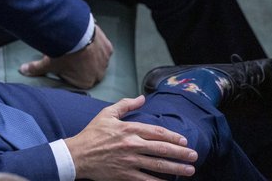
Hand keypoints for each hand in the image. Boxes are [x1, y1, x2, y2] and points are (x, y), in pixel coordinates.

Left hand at [19, 25, 112, 88]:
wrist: (76, 35)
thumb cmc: (64, 53)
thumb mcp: (48, 63)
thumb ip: (35, 69)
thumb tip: (22, 71)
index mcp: (85, 83)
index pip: (77, 79)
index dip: (70, 72)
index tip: (64, 64)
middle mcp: (98, 75)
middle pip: (89, 70)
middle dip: (82, 65)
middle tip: (71, 55)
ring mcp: (105, 62)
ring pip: (97, 60)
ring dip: (91, 55)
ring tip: (80, 46)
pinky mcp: (108, 49)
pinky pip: (103, 49)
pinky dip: (97, 45)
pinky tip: (89, 40)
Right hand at [65, 96, 197, 179]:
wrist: (77, 156)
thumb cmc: (92, 134)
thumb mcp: (107, 114)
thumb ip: (125, 105)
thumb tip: (142, 98)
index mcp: (129, 129)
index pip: (157, 132)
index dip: (174, 137)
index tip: (184, 141)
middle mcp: (132, 145)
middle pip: (162, 149)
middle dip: (181, 153)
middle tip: (194, 156)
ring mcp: (129, 162)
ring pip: (158, 165)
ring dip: (176, 168)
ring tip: (189, 170)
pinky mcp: (124, 175)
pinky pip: (146, 180)